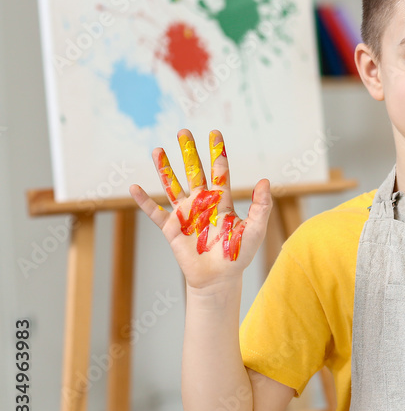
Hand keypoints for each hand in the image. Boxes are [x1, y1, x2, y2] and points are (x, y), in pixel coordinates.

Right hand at [129, 129, 271, 288]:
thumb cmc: (239, 254)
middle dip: (188, 152)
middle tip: (183, 132)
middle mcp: (201, 203)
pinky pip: (155, 212)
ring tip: (157, 149)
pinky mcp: (171, 229)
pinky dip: (144, 201)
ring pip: (172, 186)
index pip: (219, 172)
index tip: (215, 133)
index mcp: (221, 201)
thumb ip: (261, 206)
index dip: (218, 153)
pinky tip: (134, 187)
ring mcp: (185, 214)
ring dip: (164, 169)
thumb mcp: (255, 230)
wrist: (220, 278)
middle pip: (193, 172)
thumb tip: (264, 181)